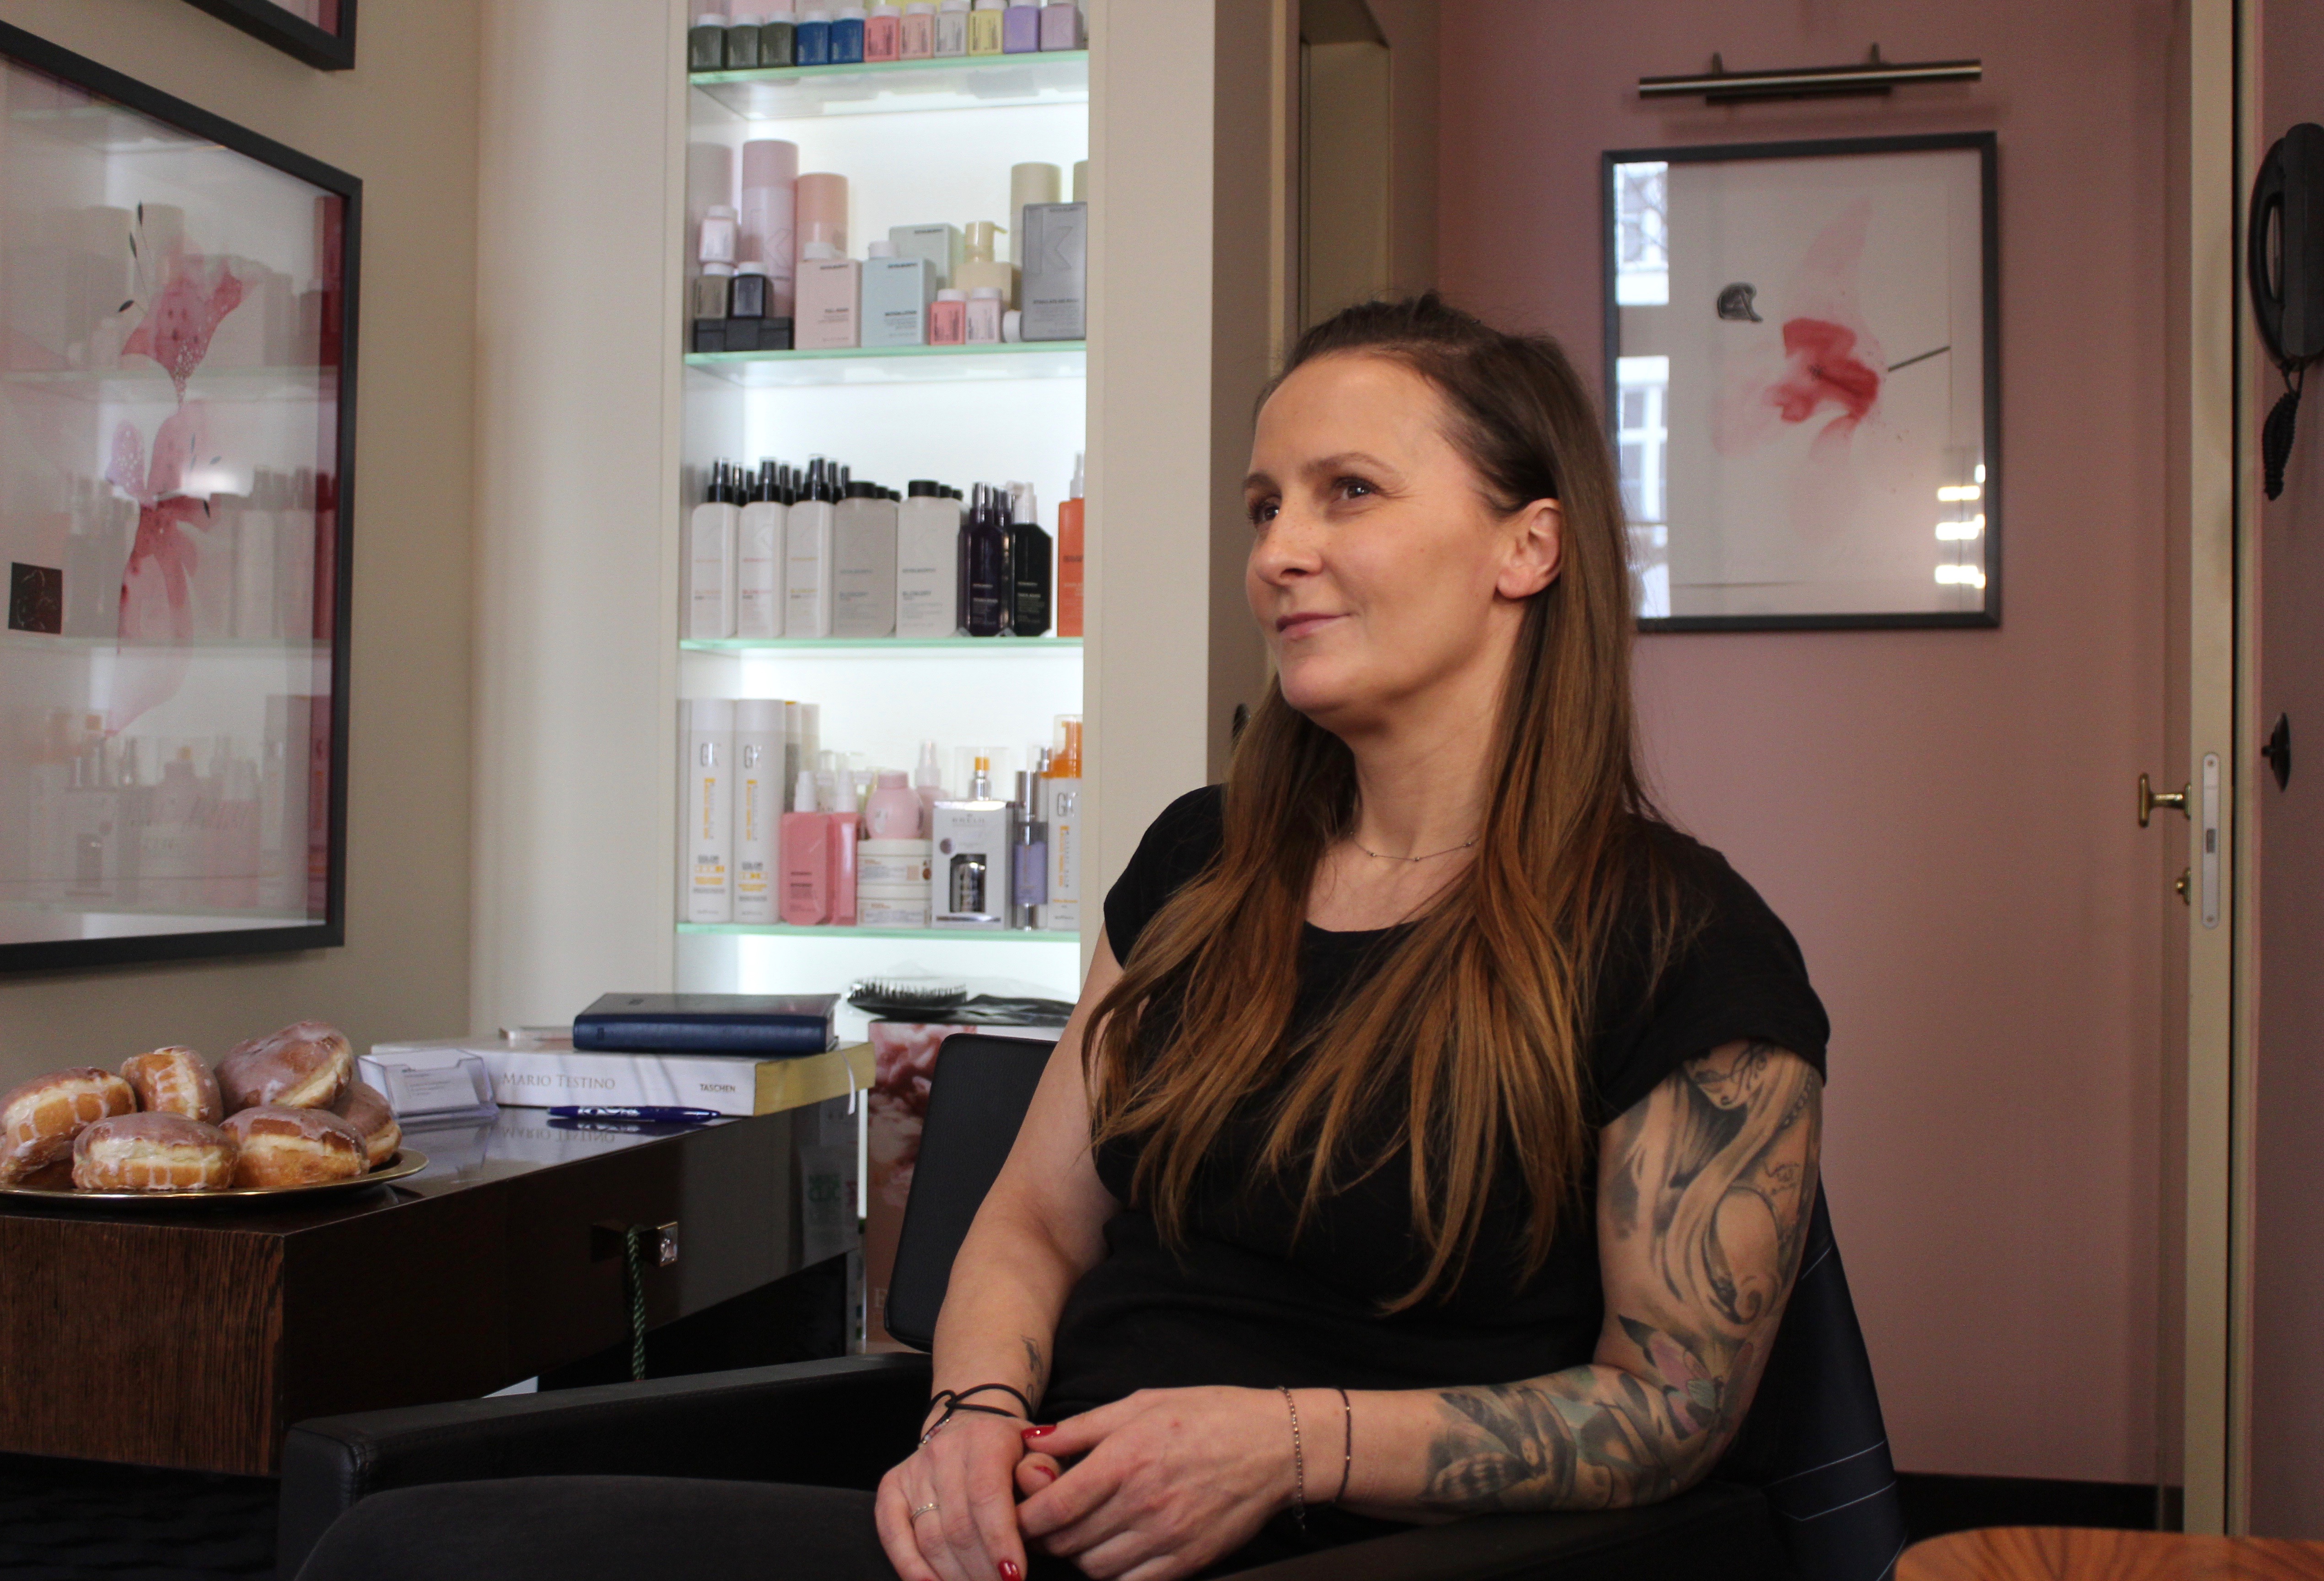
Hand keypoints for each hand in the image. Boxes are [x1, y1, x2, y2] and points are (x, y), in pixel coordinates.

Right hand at [876, 1410, 1032, 1580]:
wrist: (972, 1426)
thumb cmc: (1014, 1452)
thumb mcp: (1042, 1452)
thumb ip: (1046, 1470)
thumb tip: (1040, 1483)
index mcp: (985, 1438)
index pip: (987, 1495)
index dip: (1000, 1541)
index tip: (1014, 1576)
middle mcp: (944, 1450)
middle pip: (958, 1525)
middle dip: (981, 1570)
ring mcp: (914, 1469)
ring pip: (929, 1537)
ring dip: (954, 1575)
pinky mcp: (892, 1486)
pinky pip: (892, 1534)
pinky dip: (910, 1567)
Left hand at [1014, 1388, 1294, 1580]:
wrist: (1275, 1446)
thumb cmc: (1208, 1414)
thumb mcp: (1140, 1403)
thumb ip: (1081, 1428)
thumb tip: (1030, 1442)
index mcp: (1126, 1459)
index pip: (1053, 1506)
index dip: (1023, 1514)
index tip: (1017, 1509)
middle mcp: (1143, 1503)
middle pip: (1067, 1542)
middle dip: (1045, 1534)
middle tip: (1047, 1518)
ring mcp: (1166, 1538)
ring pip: (1093, 1568)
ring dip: (1077, 1555)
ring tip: (1083, 1531)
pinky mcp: (1187, 1562)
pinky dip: (1113, 1573)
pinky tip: (1114, 1550)